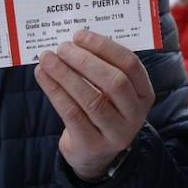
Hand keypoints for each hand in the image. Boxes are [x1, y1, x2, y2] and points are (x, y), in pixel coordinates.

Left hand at [34, 29, 155, 179]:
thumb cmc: (100, 109)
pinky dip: (55, 91)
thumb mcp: (109, 91)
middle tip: (62, 47)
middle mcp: (136, 115)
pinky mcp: (92, 145)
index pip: (130, 65)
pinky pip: (72, 114)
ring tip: (47, 59)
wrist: (93, 152)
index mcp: (144, 94)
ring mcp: (116, 133)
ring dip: (66, 75)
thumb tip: (73, 41)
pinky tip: (43, 76)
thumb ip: (100, 67)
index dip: (104, 47)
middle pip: (114, 82)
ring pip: (91, 99)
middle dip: (85, 61)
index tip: (80, 35)